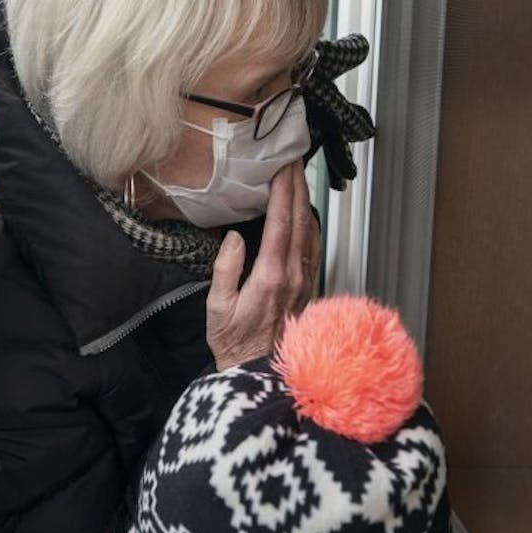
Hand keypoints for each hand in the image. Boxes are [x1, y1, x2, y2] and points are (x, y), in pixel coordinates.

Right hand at [206, 163, 318, 370]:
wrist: (258, 373)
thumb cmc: (234, 343)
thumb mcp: (217, 308)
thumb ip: (225, 269)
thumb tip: (234, 238)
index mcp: (270, 276)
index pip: (281, 222)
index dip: (283, 191)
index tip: (282, 167)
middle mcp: (293, 276)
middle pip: (300, 220)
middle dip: (297, 186)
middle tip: (294, 160)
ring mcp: (304, 282)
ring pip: (311, 232)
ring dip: (305, 202)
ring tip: (299, 178)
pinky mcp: (307, 288)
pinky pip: (313, 248)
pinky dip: (310, 224)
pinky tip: (306, 215)